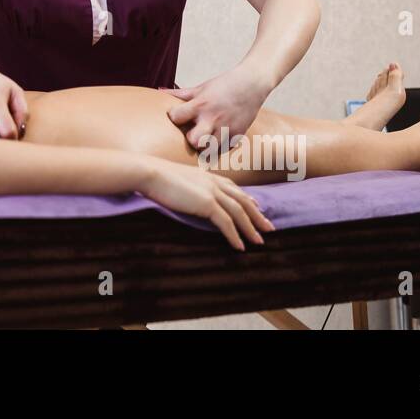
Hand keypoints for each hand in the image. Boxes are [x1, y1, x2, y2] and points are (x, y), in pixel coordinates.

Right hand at [138, 159, 273, 250]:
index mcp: (207, 176)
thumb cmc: (156, 177)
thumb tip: (186, 194)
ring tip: (259, 241)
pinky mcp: (207, 203)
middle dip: (257, 215)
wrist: (150, 173)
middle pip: (243, 200)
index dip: (246, 197)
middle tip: (269, 227)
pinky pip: (226, 223)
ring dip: (250, 228)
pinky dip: (235, 235)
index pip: (233, 188)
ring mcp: (212, 192)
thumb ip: (188, 186)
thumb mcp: (177, 179)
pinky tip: (240, 246)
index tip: (257, 206)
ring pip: (239, 212)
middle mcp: (214, 182)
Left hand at [161, 63, 272, 152]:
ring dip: (205, 146)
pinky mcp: (237, 135)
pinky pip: (223, 150)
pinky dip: (219, 146)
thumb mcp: (200, 88)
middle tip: (193, 133)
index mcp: (200, 104)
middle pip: (194, 141)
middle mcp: (212, 118)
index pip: (176, 117)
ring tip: (205, 138)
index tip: (178, 116)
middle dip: (191, 139)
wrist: (251, 84)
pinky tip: (218, 138)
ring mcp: (226, 129)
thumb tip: (158, 91)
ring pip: (209, 150)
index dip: (174, 117)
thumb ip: (180, 94)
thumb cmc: (223, 85)